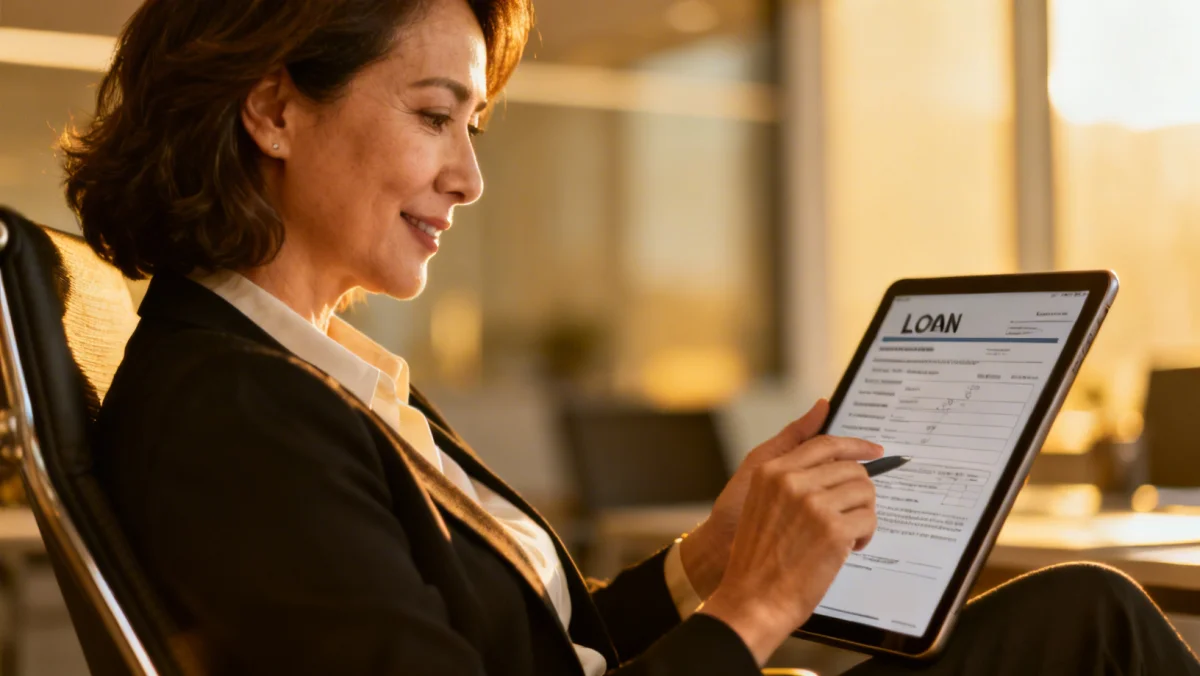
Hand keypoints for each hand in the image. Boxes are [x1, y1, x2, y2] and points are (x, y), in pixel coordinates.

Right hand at [682, 400, 874, 597]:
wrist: (752, 598)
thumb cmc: (757, 554)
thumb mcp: (761, 497)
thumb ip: (791, 456)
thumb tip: (821, 406)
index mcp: (772, 471)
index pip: (825, 444)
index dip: (855, 446)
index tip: (874, 451)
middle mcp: (791, 481)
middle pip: (851, 469)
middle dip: (858, 493)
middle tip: (849, 515)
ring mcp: (813, 504)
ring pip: (865, 492)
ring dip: (862, 514)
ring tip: (846, 534)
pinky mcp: (832, 530)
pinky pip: (869, 519)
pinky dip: (864, 536)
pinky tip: (847, 549)